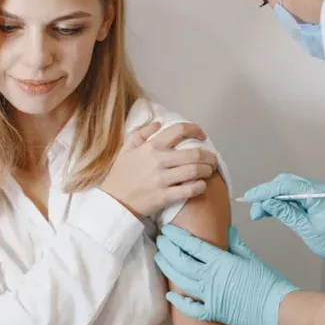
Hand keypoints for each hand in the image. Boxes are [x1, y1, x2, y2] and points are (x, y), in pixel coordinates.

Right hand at [100, 122, 218, 217]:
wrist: (112, 201)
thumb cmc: (119, 175)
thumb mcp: (125, 149)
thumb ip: (141, 133)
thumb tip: (158, 123)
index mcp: (151, 146)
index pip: (179, 130)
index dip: (195, 130)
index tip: (202, 136)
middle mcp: (158, 161)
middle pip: (194, 154)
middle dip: (209, 156)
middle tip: (212, 159)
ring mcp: (162, 179)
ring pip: (195, 171)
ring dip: (207, 171)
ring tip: (209, 172)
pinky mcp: (164, 197)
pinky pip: (189, 190)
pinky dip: (200, 187)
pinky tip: (201, 186)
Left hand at [155, 225, 297, 324]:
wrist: (277, 309)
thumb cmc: (267, 283)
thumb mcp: (251, 258)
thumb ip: (236, 244)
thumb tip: (228, 231)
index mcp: (220, 262)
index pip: (192, 245)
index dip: (177, 236)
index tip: (168, 230)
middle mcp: (210, 278)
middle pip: (181, 261)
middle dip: (167, 249)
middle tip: (160, 240)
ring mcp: (209, 297)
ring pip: (180, 281)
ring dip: (167, 269)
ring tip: (160, 258)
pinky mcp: (213, 313)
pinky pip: (190, 308)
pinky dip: (178, 302)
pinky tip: (170, 295)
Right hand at [243, 174, 324, 260]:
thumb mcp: (307, 230)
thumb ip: (286, 214)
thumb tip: (267, 203)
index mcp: (318, 193)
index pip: (285, 186)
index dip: (264, 191)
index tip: (249, 198)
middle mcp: (318, 188)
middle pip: (285, 183)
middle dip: (266, 195)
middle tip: (255, 212)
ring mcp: (317, 192)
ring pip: (288, 188)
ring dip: (272, 198)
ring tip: (260, 214)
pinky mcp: (316, 198)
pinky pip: (295, 194)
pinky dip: (282, 201)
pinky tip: (271, 210)